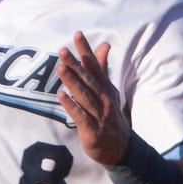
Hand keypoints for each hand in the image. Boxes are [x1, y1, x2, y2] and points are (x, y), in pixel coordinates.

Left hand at [57, 31, 129, 165]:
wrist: (121, 149)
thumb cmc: (110, 116)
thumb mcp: (108, 90)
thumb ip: (102, 68)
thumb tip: (103, 45)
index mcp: (106, 88)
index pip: (95, 65)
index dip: (86, 50)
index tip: (77, 34)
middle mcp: (103, 99)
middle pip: (88, 79)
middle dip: (75, 64)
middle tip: (63, 51)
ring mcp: (98, 114)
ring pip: (84, 95)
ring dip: (72, 82)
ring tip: (61, 68)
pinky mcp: (92, 130)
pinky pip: (80, 115)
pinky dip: (71, 105)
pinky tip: (61, 96)